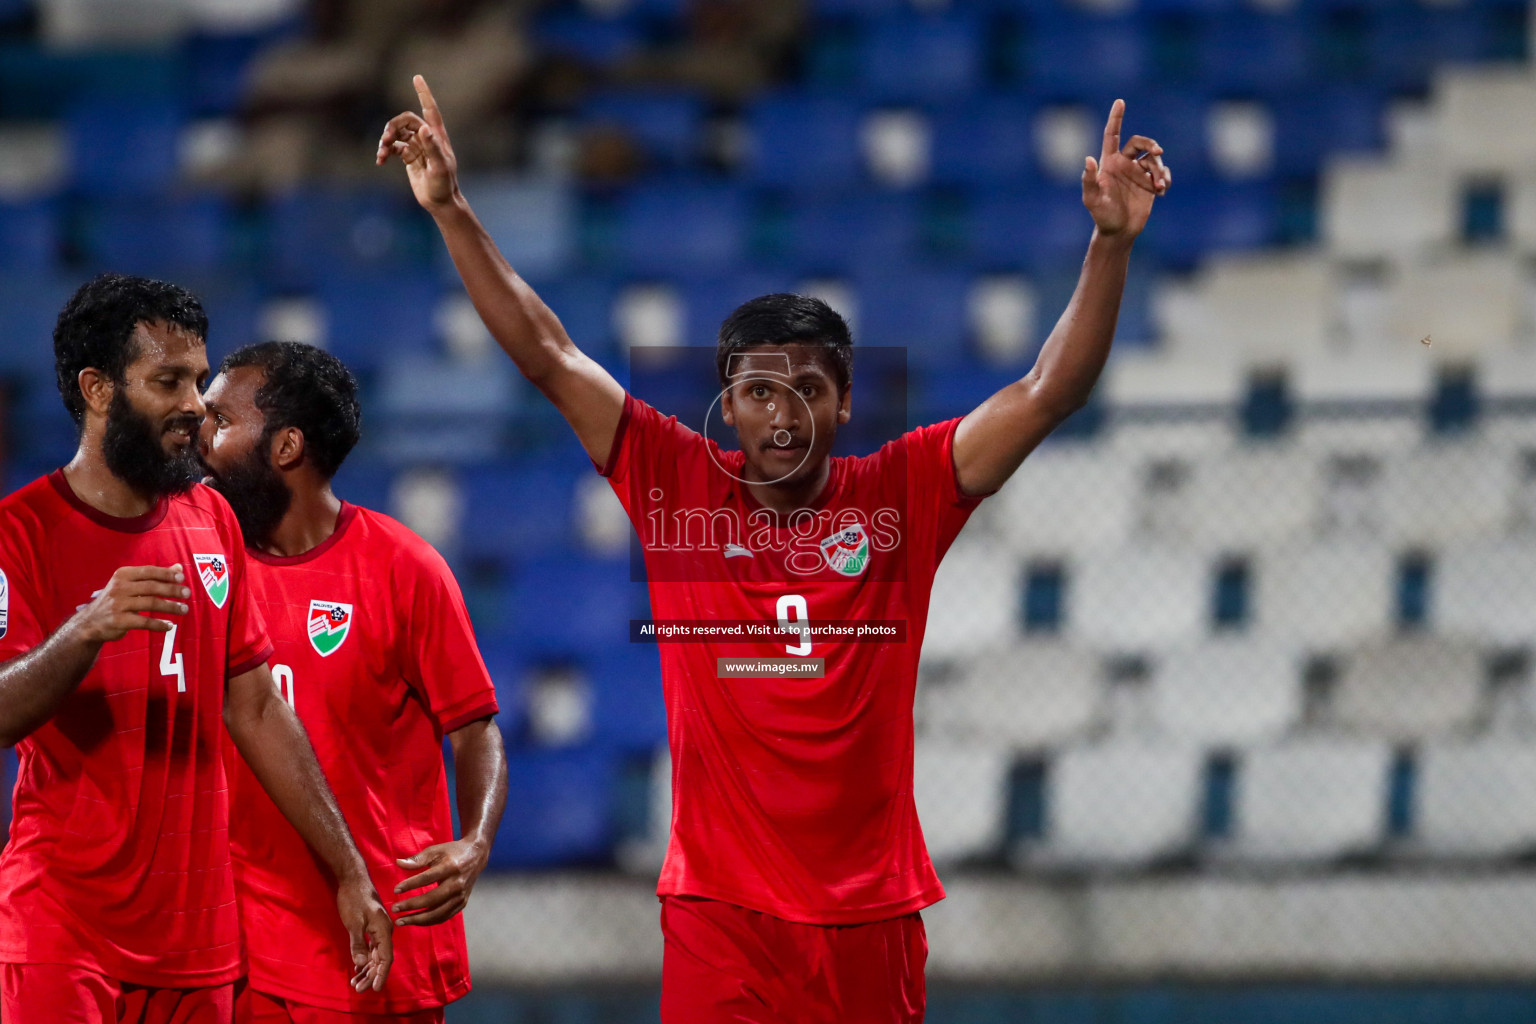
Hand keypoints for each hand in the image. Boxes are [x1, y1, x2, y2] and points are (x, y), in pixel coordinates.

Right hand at [71, 565, 190, 643]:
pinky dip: (159, 624)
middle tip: (187, 593)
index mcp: (123, 575)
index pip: (149, 571)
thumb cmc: (116, 600)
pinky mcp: (119, 621)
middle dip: (172, 590)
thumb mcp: (130, 584)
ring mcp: (118, 604)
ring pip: (151, 603)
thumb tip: (179, 567)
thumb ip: (154, 576)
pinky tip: (169, 626)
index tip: (182, 577)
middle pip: (152, 587)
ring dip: (170, 607)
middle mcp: (119, 587)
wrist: (89, 623)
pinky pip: (144, 622)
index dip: (166, 574)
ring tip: (184, 609)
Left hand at [337, 876, 392, 992]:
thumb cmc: (354, 898)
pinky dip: (364, 960)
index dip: (381, 974)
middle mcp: (384, 932)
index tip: (374, 988)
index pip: (386, 958)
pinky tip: (357, 969)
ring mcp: (377, 930)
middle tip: (358, 989)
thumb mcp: (354, 922)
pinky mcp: (370, 928)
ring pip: (375, 955)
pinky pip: (370, 949)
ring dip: (366, 969)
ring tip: (355, 983)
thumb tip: (360, 963)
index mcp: (384, 930)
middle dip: (371, 975)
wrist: (353, 879)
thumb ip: (357, 943)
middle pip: (381, 959)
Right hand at [377, 75, 458, 210]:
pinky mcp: (409, 157)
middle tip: (386, 139)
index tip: (417, 77)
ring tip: (382, 153)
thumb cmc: (444, 185)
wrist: (440, 202)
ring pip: (396, 133)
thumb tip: (423, 128)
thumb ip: (432, 147)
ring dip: (386, 140)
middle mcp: (426, 138)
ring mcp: (417, 146)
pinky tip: (381, 161)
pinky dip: (385, 151)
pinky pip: (393, 147)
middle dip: (393, 127)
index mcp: (437, 136)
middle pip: (405, 121)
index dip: (423, 93)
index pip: (430, 110)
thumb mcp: (439, 167)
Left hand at [391, 837, 489, 926]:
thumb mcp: (436, 850)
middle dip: (411, 906)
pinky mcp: (462, 904)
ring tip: (401, 921)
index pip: (427, 878)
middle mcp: (457, 884)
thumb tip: (398, 863)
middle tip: (394, 909)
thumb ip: (417, 859)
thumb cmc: (452, 852)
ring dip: (417, 919)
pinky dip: (428, 921)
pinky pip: (443, 917)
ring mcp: (461, 896)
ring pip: (437, 913)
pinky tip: (415, 921)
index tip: (395, 890)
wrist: (476, 856)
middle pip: (431, 900)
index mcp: (451, 867)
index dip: (410, 885)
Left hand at [1082, 99, 1171, 240]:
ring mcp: (1138, 173)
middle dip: (1150, 143)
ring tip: (1158, 185)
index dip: (1116, 118)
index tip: (1120, 101)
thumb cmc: (1102, 216)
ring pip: (1154, 159)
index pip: (1113, 134)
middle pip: (1140, 143)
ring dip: (1159, 169)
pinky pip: (1162, 172)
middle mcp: (1124, 164)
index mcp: (1109, 162)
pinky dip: (1165, 178)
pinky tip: (1161, 190)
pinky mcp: (1149, 183)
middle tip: (1158, 150)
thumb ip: (1089, 180)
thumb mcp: (1092, 199)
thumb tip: (1088, 159)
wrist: (1118, 232)